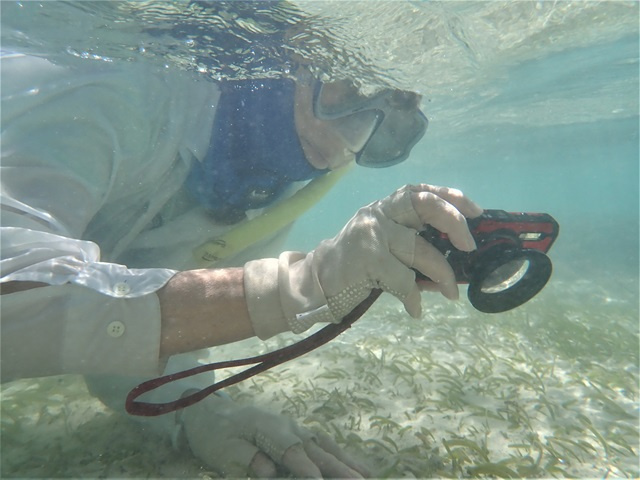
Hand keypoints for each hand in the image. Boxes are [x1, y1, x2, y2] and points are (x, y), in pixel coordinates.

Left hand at [182, 394, 368, 477]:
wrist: (212, 413)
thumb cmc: (216, 435)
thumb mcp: (222, 451)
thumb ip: (246, 459)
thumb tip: (270, 470)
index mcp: (268, 430)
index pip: (292, 452)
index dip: (307, 470)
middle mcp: (287, 426)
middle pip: (316, 449)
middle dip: (339, 468)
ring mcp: (295, 428)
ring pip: (326, 446)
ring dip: (347, 461)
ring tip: (368, 476)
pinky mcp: (298, 433)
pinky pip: (324, 443)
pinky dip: (341, 454)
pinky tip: (357, 465)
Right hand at [244, 184, 481, 337]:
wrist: (317, 282)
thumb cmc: (358, 266)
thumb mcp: (386, 246)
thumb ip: (415, 245)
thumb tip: (457, 263)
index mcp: (386, 207)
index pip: (422, 191)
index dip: (452, 197)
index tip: (477, 212)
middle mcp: (379, 212)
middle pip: (425, 205)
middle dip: (454, 223)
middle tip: (469, 247)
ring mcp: (372, 233)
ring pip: (421, 250)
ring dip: (442, 275)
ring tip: (450, 294)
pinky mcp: (367, 257)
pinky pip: (404, 279)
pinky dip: (414, 298)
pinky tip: (414, 310)